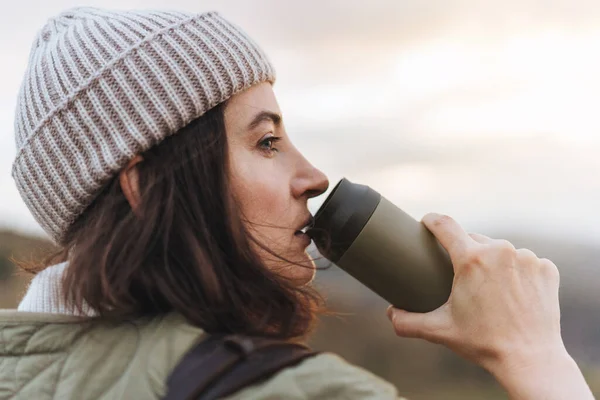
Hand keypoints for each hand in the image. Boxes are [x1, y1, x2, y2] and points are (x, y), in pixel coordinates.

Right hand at [386, 213, 592, 398]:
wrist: (530, 360)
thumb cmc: (483, 343)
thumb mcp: (439, 330)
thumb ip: (408, 322)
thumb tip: (390, 314)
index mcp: (471, 259)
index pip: (445, 225)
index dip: (432, 221)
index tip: (426, 222)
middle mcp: (500, 251)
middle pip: (473, 239)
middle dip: (464, 251)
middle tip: (460, 275)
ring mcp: (526, 258)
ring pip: (501, 250)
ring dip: (493, 261)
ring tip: (490, 288)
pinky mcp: (545, 268)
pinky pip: (525, 261)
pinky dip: (518, 272)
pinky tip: (515, 291)